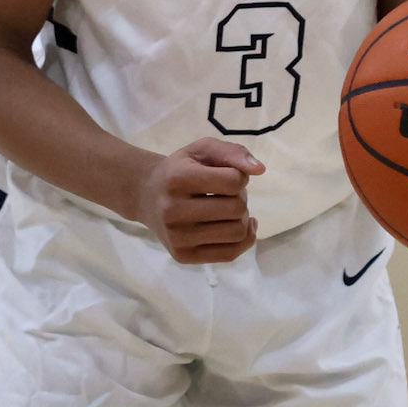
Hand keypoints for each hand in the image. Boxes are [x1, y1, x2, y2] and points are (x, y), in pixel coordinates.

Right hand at [134, 139, 264, 263]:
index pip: (233, 181)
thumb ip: (233, 152)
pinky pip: (230, 254)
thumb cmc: (180, 169)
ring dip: (241, 217)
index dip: (239, 176)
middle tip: (227, 193)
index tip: (227, 174)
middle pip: (237, 209)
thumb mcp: (202, 150)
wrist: (147, 195)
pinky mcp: (182, 256)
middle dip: (241, 197)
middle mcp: (173, 210)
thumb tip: (260, 170)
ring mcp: (177, 238)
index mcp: (177, 179)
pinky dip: (243, 239)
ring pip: (237, 232)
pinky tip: (237, 224)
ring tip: (227, 208)